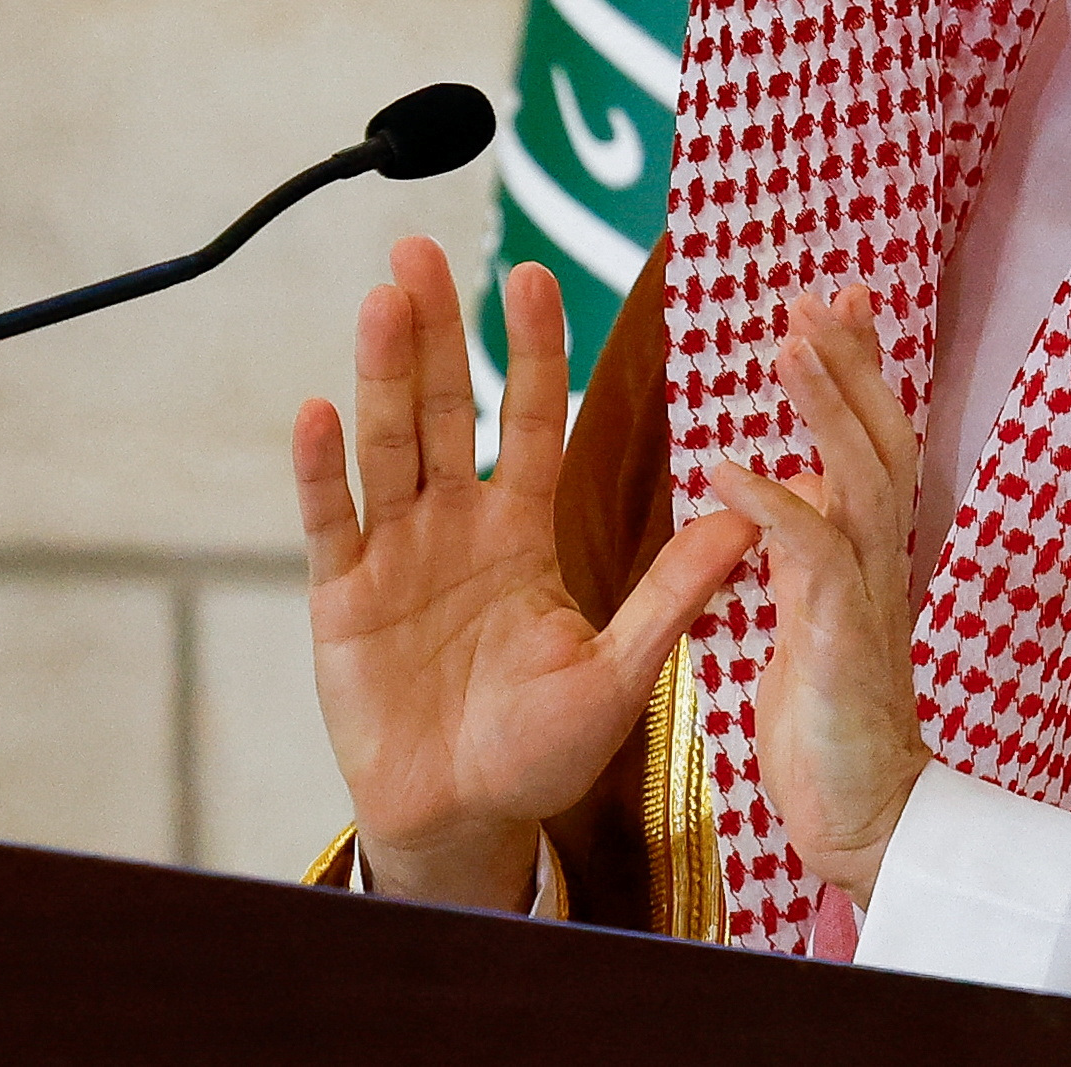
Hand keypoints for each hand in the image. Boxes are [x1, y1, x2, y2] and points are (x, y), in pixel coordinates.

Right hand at [295, 239, 758, 910]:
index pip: (529, 418)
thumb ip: (675, 593)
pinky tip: (319, 411)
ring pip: (389, 445)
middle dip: (435, 327)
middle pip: (443, 408)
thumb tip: (751, 515)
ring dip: (383, 372)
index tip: (534, 274)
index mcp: (520, 531)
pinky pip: (332, 521)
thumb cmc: (539, 751)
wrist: (463, 822)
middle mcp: (454, 525)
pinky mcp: (342, 597)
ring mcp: (394, 554)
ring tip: (381, 299)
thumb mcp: (622, 671)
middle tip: (417, 247)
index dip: (529, 349)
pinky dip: (322, 469)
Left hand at [706, 285, 933, 908]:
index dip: (858, 366)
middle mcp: (877, 560)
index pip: (870, 436)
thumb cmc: (831, 720)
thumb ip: (807, 544)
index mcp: (866, 550)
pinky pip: (811, 559)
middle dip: (852, 362)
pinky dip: (774, 508)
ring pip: (860, 479)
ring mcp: (866, 598)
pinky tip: (728, 468)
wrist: (863, 818)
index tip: (837, 296)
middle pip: (879, 436)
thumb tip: (794, 481)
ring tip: (784, 345)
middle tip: (816, 295)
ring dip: (823, 408)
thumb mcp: (813, 613)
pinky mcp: (839, 642)